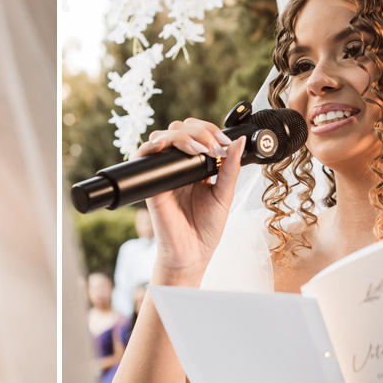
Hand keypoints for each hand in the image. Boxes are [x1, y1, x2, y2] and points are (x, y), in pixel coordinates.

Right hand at [135, 118, 245, 283]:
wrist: (191, 253)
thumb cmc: (207, 229)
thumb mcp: (225, 195)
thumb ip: (230, 168)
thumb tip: (239, 142)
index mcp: (197, 166)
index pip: (198, 133)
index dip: (209, 130)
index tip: (223, 143)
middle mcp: (179, 166)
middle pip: (180, 129)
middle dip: (198, 130)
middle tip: (212, 146)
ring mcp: (164, 172)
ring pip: (163, 136)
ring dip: (181, 135)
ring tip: (197, 149)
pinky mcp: (152, 183)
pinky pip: (143, 156)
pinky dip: (151, 145)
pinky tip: (164, 145)